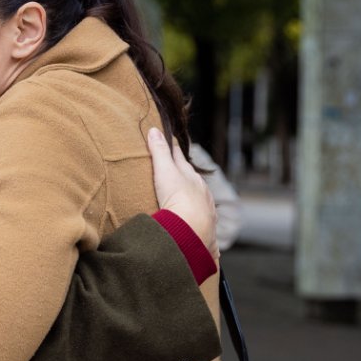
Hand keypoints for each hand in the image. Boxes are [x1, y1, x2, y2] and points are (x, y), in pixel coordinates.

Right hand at [147, 128, 217, 256]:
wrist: (192, 231)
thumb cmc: (178, 198)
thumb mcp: (165, 171)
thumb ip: (160, 152)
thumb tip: (154, 130)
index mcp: (190, 175)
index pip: (180, 158)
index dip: (174, 151)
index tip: (170, 143)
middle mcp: (201, 189)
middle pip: (191, 177)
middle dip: (184, 173)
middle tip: (176, 170)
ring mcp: (205, 207)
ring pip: (199, 196)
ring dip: (192, 195)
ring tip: (184, 196)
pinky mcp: (206, 225)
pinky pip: (201, 216)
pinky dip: (196, 214)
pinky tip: (193, 219)